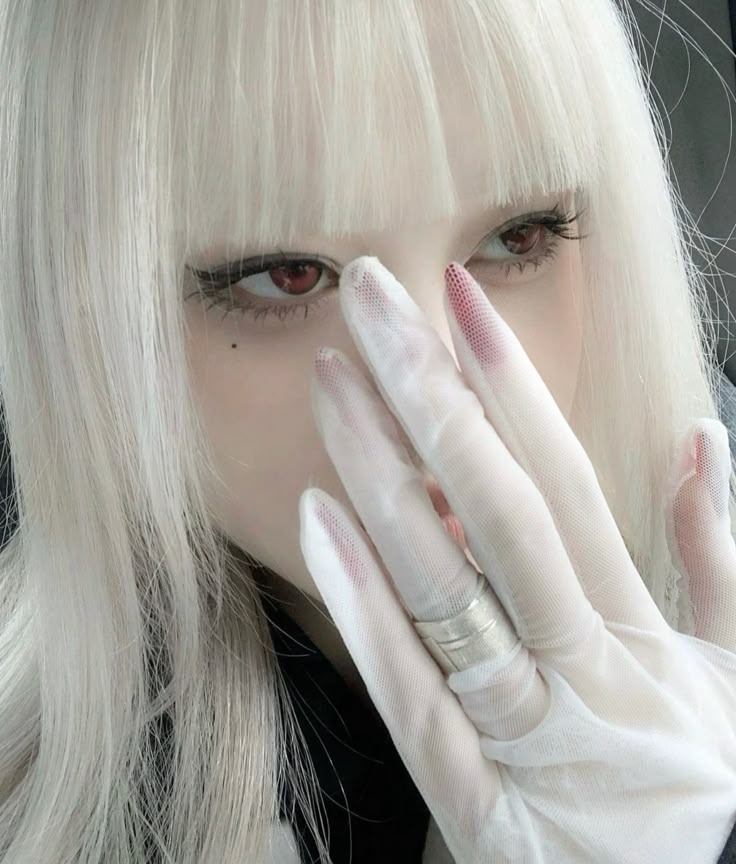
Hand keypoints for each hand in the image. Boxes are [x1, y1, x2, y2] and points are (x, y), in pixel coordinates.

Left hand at [298, 257, 735, 863]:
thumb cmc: (705, 794)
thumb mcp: (731, 671)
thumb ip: (714, 554)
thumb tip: (704, 437)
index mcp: (634, 628)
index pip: (561, 477)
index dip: (510, 380)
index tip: (458, 297)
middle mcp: (580, 668)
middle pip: (496, 506)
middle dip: (430, 393)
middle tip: (371, 298)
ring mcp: (530, 740)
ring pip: (447, 588)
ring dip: (383, 477)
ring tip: (332, 383)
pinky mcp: (485, 815)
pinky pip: (417, 705)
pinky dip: (366, 615)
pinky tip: (319, 525)